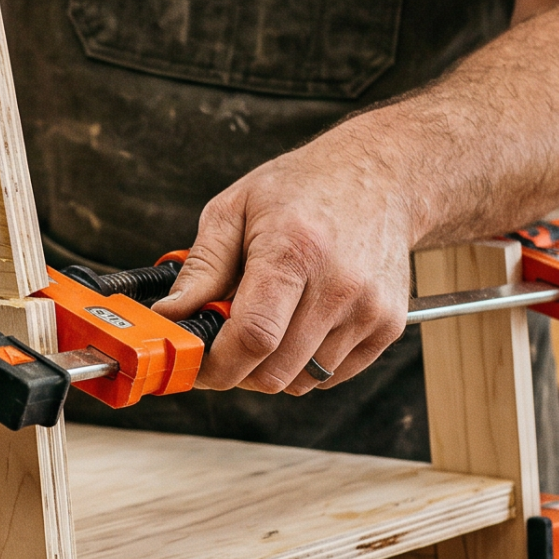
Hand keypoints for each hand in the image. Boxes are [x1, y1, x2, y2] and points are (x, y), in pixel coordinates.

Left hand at [152, 125, 421, 395]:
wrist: (382, 177)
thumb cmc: (305, 189)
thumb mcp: (235, 210)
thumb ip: (201, 268)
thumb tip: (170, 316)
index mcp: (294, 250)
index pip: (254, 337)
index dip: (217, 364)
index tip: (198, 362)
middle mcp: (338, 284)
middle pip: (275, 371)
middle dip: (239, 369)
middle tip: (227, 341)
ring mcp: (369, 309)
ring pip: (302, 381)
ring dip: (273, 366)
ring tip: (271, 320)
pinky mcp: (388, 326)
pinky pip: (331, 376)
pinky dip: (307, 363)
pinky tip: (302, 323)